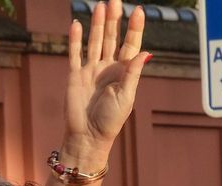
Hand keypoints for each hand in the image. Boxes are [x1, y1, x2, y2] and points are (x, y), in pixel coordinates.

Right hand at [64, 0, 146, 160]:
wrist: (87, 137)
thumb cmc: (110, 121)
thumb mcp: (126, 96)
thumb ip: (133, 73)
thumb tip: (146, 52)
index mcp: (123, 72)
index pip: (130, 44)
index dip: (134, 28)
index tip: (138, 11)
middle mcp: (107, 67)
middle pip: (111, 37)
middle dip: (114, 19)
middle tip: (115, 0)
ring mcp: (90, 70)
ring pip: (94, 41)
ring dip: (97, 24)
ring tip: (100, 5)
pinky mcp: (75, 76)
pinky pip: (75, 54)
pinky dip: (75, 39)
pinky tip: (77, 24)